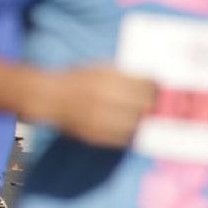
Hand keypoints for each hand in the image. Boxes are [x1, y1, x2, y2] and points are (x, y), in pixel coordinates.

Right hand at [33, 67, 157, 148]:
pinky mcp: (96, 135)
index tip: (159, 88)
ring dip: (144, 121)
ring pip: (136, 124)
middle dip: (152, 105)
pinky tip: (133, 128)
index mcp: (107, 79)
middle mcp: (105, 98)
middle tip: (155, 105)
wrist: (48, 97)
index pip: (144, 84)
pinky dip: (132, 134)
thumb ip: (123, 76)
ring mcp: (100, 118)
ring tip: (145, 118)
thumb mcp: (99, 69)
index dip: (154, 87)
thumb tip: (151, 83)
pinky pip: (123, 138)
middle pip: (143, 105)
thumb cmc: (76, 80)